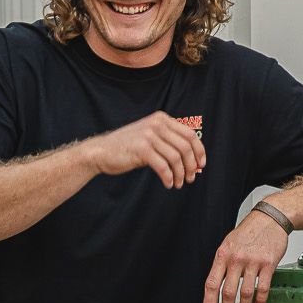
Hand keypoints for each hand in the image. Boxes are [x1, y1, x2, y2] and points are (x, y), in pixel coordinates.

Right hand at [84, 113, 205, 188]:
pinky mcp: (142, 149)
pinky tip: (168, 184)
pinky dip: (169, 177)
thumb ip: (170, 144)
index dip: (199, 151)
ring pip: (176, 158)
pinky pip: (163, 167)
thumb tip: (195, 163)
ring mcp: (149, 135)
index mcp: (162, 119)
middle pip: (186, 147)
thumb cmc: (128, 148)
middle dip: (192, 165)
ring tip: (178, 183)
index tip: (201, 165)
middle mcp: (156, 124)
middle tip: (191, 178)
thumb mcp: (151, 138)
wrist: (101, 151)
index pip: (190, 134)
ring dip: (181, 174)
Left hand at [203, 209, 290, 302]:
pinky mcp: (268, 264)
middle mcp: (236, 259)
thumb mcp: (228, 244)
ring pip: (246, 293)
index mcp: (223, 255)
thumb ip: (223, 264)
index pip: (212, 283)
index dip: (209, 302)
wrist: (270, 219)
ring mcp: (253, 262)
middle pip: (228, 292)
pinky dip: (259, 300)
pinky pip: (263, 288)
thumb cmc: (249, 232)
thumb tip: (218, 286)